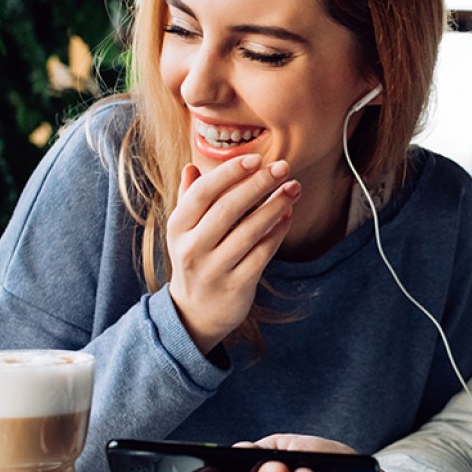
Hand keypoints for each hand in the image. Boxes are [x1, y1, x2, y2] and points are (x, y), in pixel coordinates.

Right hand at [167, 154, 300, 352]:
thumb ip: (188, 199)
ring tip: (293, 188)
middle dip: (258, 184)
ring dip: (275, 206)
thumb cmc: (195, 259)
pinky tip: (288, 214)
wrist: (195, 312)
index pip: (202, 193)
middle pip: (227, 209)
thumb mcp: (184, 231)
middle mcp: (192, 248)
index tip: (256, 159)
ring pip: (249, 231)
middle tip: (283, 167)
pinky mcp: (236, 286)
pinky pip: (262, 254)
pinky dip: (277, 232)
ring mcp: (214, 269)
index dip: (230, 173)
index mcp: (178, 228)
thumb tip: (191, 167)